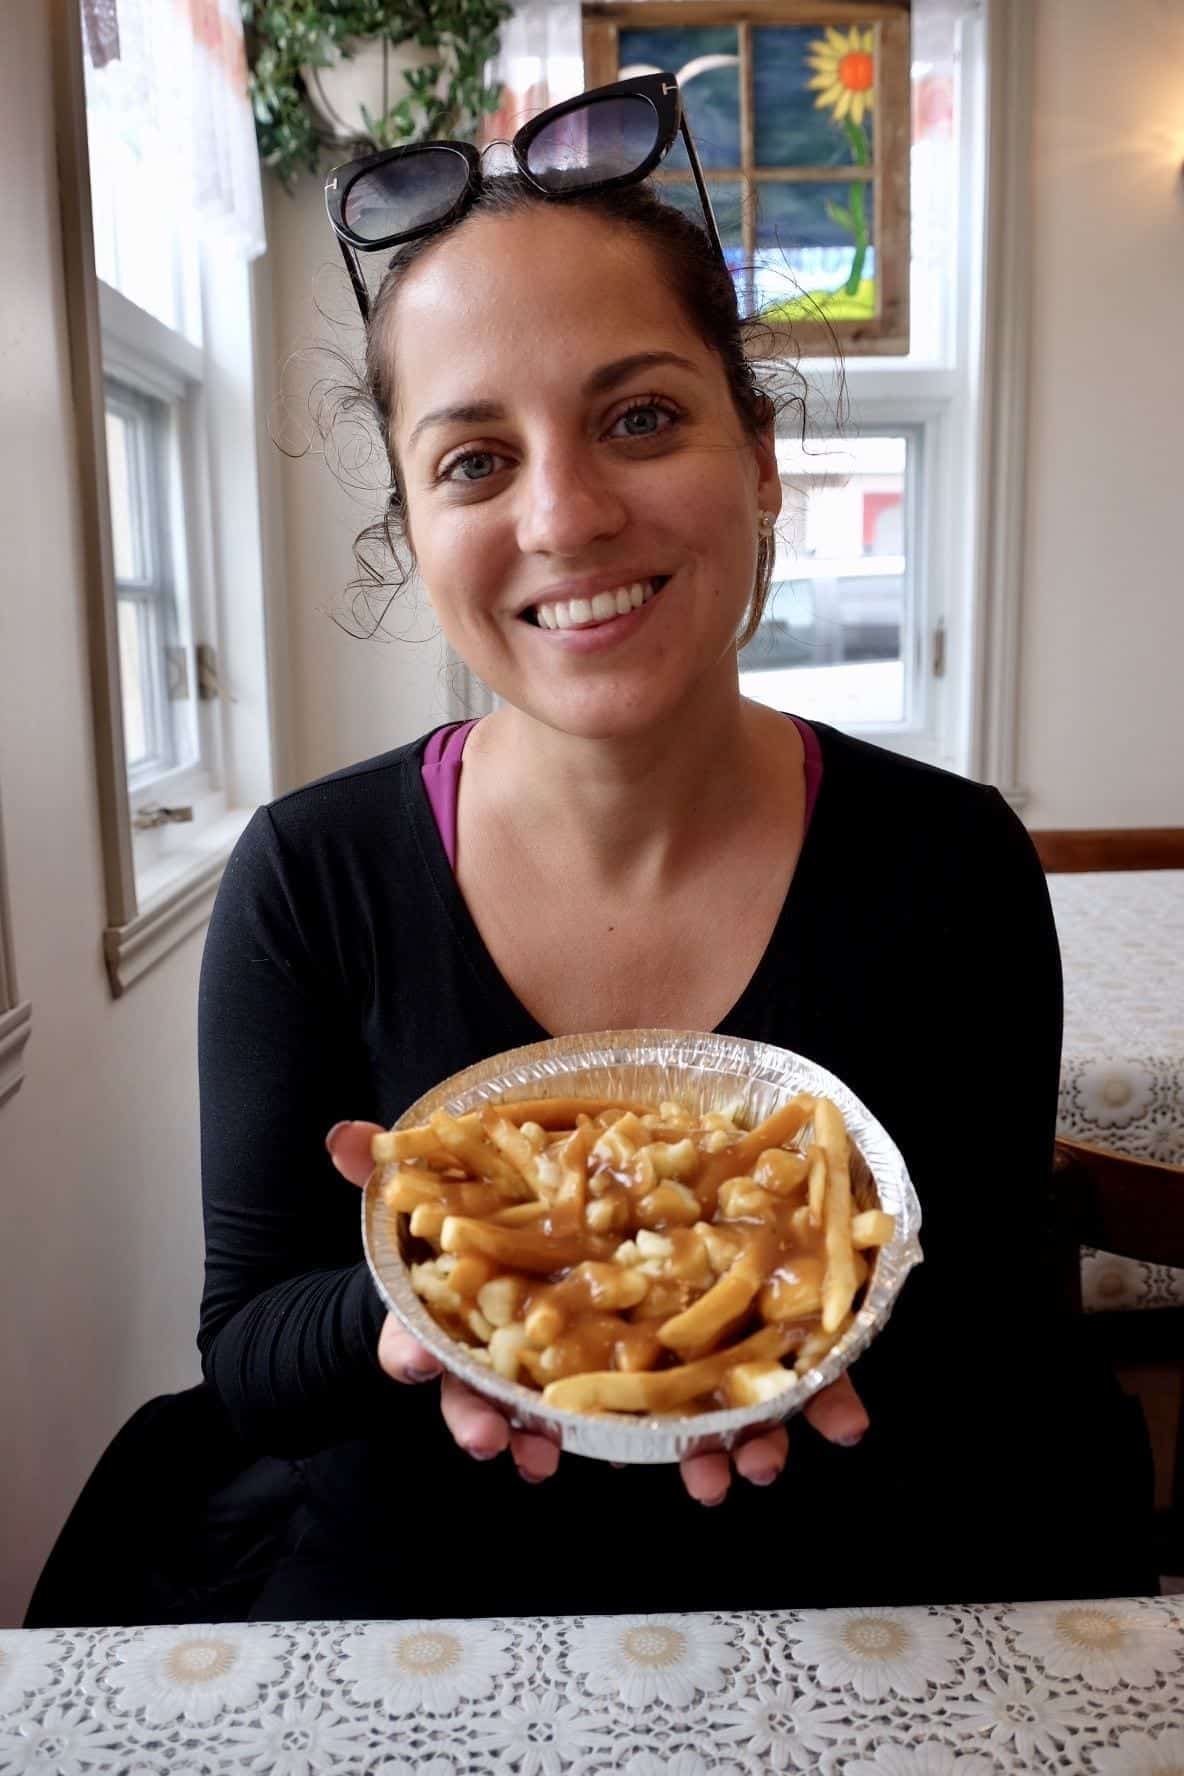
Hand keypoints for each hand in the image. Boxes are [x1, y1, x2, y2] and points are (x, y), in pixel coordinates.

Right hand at [328, 1119, 868, 1499]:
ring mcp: (653, 1360)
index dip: (472, 1405)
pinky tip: (824, 1428)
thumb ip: (404, 1166)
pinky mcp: (727, 1349)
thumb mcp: (461, 1182)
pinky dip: (798, 1410)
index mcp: (514, 1323)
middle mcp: (578, 1357)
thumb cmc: (527, 1216)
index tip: (484, 1434)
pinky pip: (760, 1388)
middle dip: (566, 1445)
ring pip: (664, 1422)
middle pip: (561, 1416)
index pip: (475, 1373)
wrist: (617, 1201)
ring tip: (724, 1475)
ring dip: (698, 1454)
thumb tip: (338, 1138)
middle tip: (570, 1466)